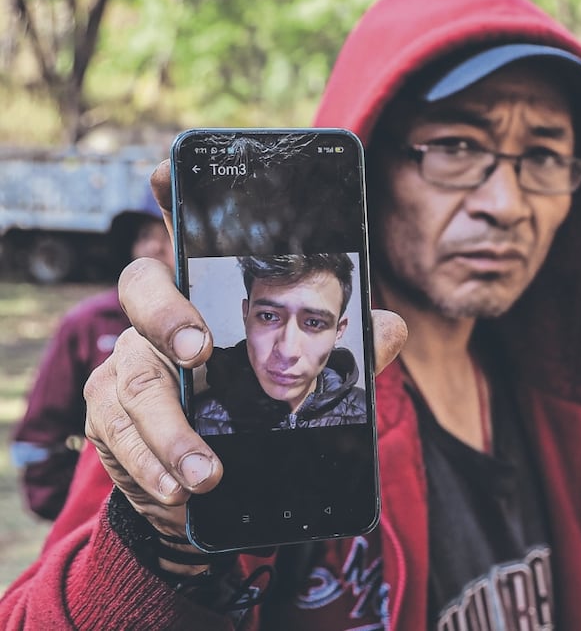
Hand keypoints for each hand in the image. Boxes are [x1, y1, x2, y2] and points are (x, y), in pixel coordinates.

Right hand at [83, 160, 407, 569]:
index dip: (169, 195)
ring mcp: (128, 367)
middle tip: (197, 349)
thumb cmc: (255, 405)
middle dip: (167, 315)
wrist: (210, 479)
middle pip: (142, 290)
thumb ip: (342, 349)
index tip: (164, 169)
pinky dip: (152, 465)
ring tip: (207, 469)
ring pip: (132, 378)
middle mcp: (159, 320)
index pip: (185, 235)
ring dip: (170, 429)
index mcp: (206, 294)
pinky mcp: (112, 418)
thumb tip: (392, 328)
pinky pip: (119, 436)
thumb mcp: (304, 372)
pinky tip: (181, 487)